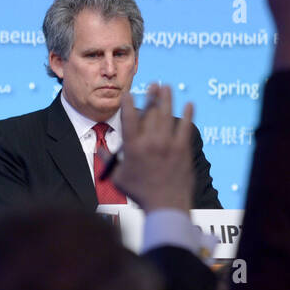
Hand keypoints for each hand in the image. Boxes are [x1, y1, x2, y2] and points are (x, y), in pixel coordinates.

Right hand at [113, 84, 195, 211]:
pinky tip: (190, 104)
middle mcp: (150, 143)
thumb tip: (99, 149)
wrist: (165, 205)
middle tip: (155, 84)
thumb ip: (109, 161)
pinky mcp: (182, 149)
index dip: (128, 103)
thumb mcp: (118, 178)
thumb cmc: (140, 194)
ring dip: (168, 99)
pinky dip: (189, 115)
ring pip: (167, 115)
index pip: (128, 119)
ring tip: (168, 87)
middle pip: (150, 112)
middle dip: (152, 95)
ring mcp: (168, 144)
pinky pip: (186, 127)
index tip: (129, 93)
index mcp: (132, 148)